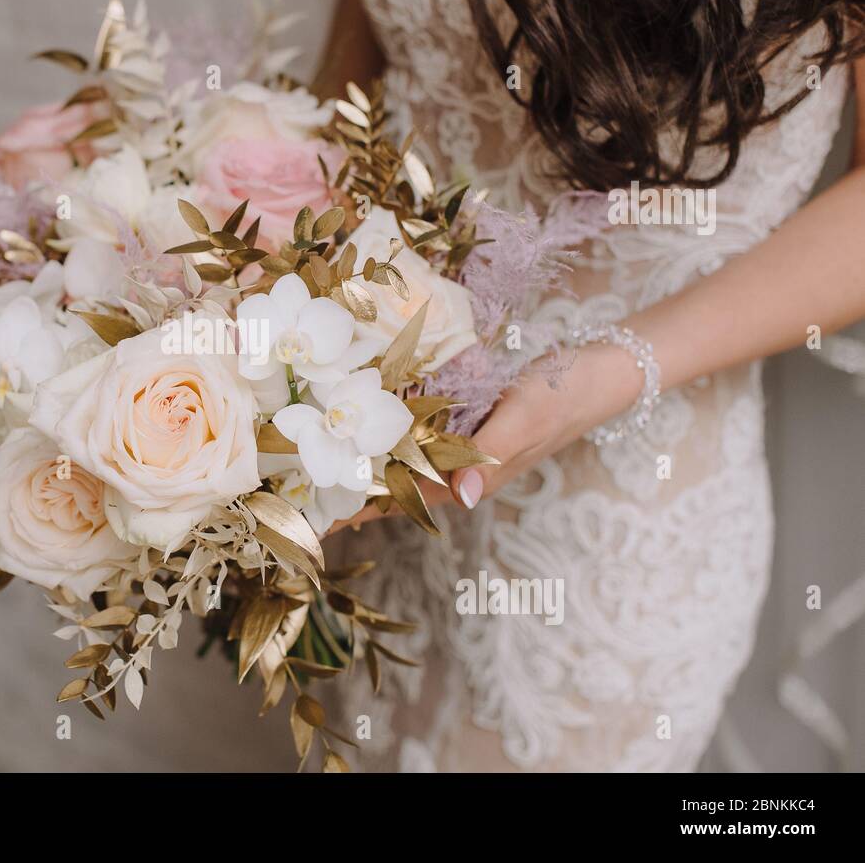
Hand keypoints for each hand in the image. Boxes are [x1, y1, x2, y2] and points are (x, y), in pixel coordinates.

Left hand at [328, 342, 643, 532]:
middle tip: (289, 490)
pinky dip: (381, 436)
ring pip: (396, 464)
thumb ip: (490, 459)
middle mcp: (456, 471)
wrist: (599, 373)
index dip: (354, 508)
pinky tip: (353, 427)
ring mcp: (457, 449)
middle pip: (389, 488)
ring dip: (357, 465)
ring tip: (307, 465)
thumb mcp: (526, 420)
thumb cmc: (561, 396)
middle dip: (343, 491)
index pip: (399, 501)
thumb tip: (461, 499)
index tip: (310, 515)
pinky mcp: (461, 424)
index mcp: (467, 480)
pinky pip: (412, 437)